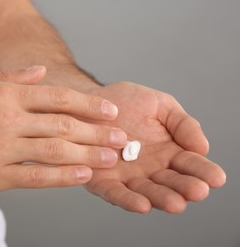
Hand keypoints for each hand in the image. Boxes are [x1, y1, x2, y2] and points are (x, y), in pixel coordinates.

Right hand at [0, 67, 126, 195]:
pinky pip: (35, 177)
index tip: (110, 111)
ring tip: (110, 158)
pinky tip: (83, 175)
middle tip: (120, 137)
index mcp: (4, 95)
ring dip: (88, 154)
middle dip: (97, 131)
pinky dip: (63, 176)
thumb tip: (41, 71)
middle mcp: (6, 119)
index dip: (89, 104)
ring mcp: (0, 148)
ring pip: (54, 150)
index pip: (57, 97)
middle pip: (63, 124)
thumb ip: (11, 78)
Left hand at [84, 82, 225, 212]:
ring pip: (146, 192)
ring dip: (160, 198)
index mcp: (168, 152)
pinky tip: (141, 204)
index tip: (216, 177)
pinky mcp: (102, 181)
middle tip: (197, 190)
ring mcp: (126, 177)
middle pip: (170, 182)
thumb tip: (203, 148)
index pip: (189, 164)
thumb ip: (183, 124)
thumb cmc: (126, 103)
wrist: (90, 102)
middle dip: (184, 187)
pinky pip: (115, 193)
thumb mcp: (160, 106)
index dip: (203, 171)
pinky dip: (127, 200)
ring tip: (176, 203)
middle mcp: (150, 169)